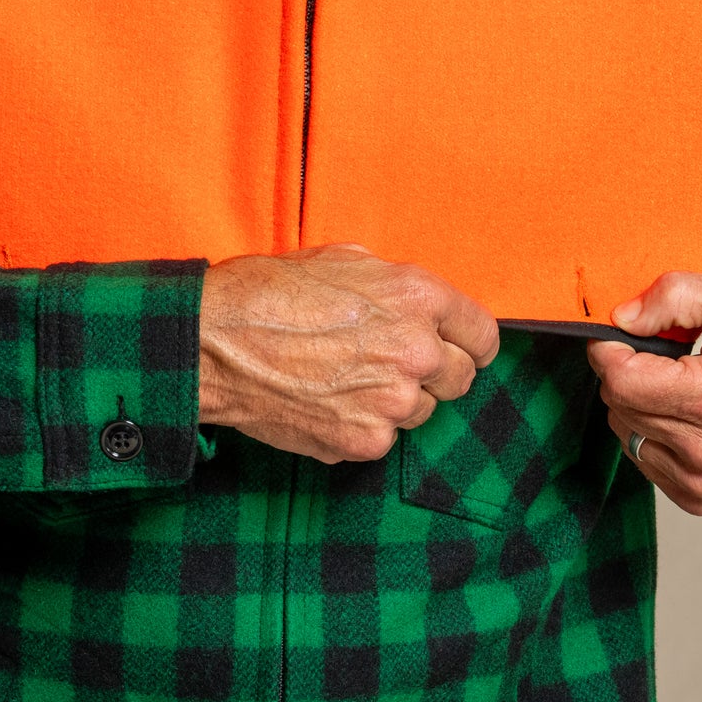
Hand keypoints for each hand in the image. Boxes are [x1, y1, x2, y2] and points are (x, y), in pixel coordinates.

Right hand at [198, 244, 499, 463]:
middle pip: (460, 379)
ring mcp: (392, 402)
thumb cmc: (272, 291)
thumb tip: (416, 306)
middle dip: (434, 372)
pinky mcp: (364, 442)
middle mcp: (416, 351)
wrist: (217, 340)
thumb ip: (396, 286)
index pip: (483, 335)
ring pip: (420, 411)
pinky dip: (361, 424)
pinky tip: (326, 400)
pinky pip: (382, 437)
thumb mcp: (346, 259)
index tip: (458, 348)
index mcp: (419, 297)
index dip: (469, 342)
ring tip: (345, 377)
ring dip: (395, 399)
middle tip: (393, 362)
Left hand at [584, 271, 701, 515]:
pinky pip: (643, 457)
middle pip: (619, 404)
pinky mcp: (700, 498)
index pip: (621, 380)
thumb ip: (676, 296)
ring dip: (641, 402)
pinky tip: (689, 413)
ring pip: (625, 431)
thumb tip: (623, 318)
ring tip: (685, 383)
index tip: (625, 332)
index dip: (611, 348)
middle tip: (669, 353)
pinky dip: (653, 430)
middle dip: (630, 370)